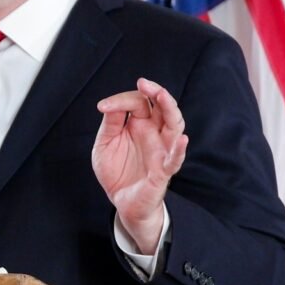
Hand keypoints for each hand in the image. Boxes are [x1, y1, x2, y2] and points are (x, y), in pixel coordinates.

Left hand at [92, 78, 188, 253]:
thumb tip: (109, 104)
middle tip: (144, 83)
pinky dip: (180, 150)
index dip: (122, 100)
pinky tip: (182, 140)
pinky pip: (175, 159)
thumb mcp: (104, 145)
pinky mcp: (164, 170)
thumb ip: (109, 125)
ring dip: (170, 110)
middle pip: (163, 107)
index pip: (138, 103)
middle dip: (156, 92)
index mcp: (140, 124)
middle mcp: (154, 133)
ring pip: (174, 125)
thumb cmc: (116, 170)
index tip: (103, 106)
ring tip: (162, 96)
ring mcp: (162, 150)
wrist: (121, 201)